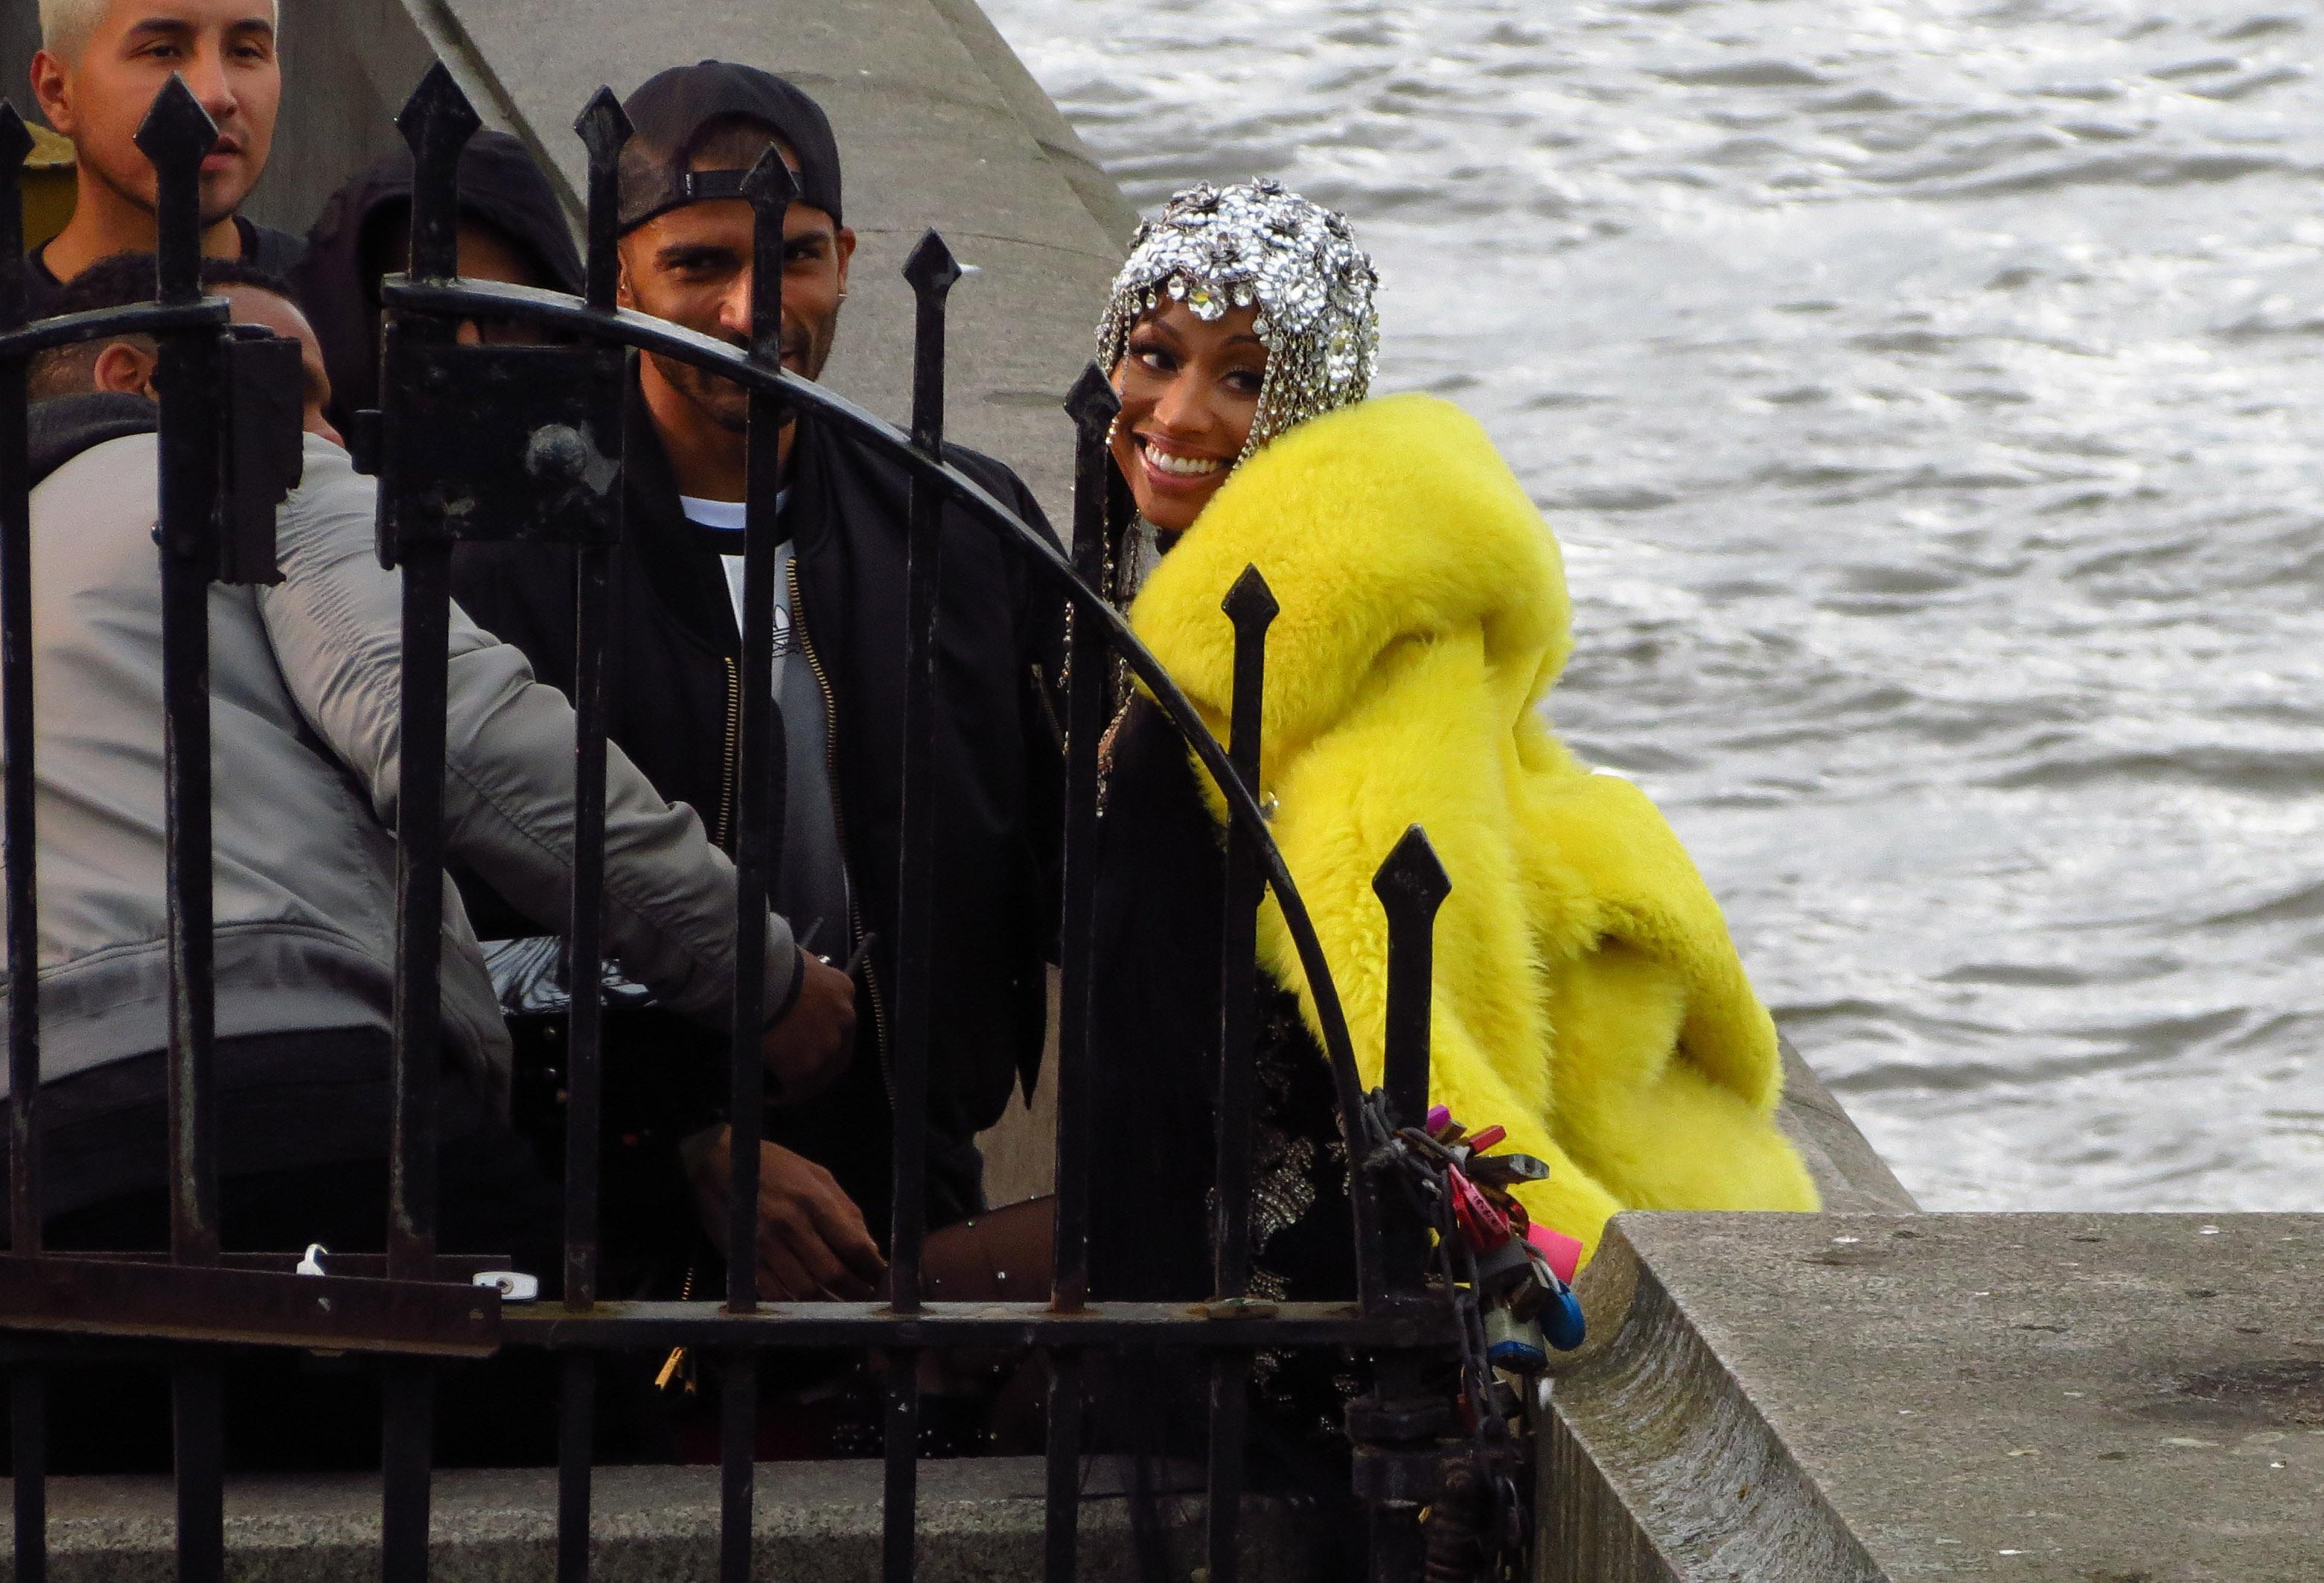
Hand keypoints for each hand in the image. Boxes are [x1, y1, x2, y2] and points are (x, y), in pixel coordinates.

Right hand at [689, 1128, 886, 1300]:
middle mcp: (791, 1226)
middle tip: (869, 1300)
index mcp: (814, 1201)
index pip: (854, 1246)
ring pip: (805, 1291)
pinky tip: (811, 1306)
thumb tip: (870, 1249)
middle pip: (832, 1274)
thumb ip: (846, 1211)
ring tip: (845, 1307)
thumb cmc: (774, 1165)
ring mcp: (765, 1247)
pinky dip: (797, 1306)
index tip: (885, 1280)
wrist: (717, 1162)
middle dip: (856, 1293)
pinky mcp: (745, 1261)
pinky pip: (775, 1295)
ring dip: (830, 1305)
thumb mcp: (818, 1175)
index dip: (874, 1269)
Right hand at [760, 948, 855, 1098]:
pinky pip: (795, 1089)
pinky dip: (781, 1095)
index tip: (808, 1045)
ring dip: (801, 1083)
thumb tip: (789, 992)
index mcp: (844, 991)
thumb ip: (805, 983)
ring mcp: (828, 1045)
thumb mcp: (800, 964)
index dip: (825, 1036)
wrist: (759, 977)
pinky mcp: (806, 1067)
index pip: (840, 1021)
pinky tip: (768, 1097)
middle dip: (819, 1067)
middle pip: (838, 1053)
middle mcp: (845, 1020)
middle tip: (797, 1075)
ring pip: (819, 1075)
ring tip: (780, 1090)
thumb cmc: (771, 963)